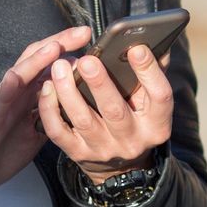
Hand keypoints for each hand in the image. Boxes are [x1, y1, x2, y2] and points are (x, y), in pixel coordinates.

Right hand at [0, 25, 93, 206]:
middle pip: (36, 60)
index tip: (93, 38)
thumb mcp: (35, 132)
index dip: (70, 50)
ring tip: (55, 46)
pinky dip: (7, 88)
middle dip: (59, 43)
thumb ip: (53, 114)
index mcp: (26, 97)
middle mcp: (13, 95)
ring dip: (36, 60)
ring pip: (17, 76)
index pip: (49, 65)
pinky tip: (16, 77)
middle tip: (83, 31)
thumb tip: (80, 104)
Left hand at [38, 43, 173, 181]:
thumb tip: (151, 41)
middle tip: (88, 60)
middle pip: (115, 110)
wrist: (121, 166)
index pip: (159, 96)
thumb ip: (153, 73)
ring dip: (69, 91)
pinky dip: (50, 109)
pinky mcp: (79, 153)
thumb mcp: (151, 102)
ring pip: (83, 120)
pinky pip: (59, 132)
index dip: (149, 72)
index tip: (136, 49)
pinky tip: (47, 87)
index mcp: (156, 124)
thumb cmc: (136, 119)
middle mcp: (132, 140)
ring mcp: (103, 149)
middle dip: (100, 83)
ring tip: (61, 66)